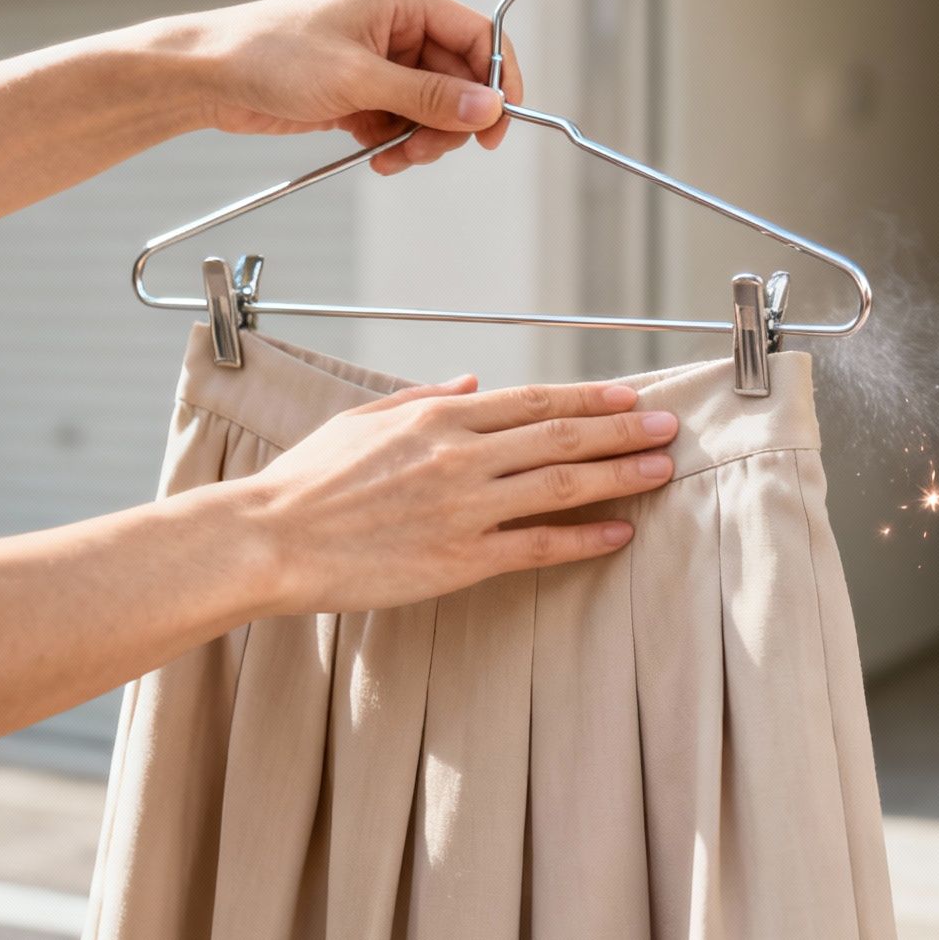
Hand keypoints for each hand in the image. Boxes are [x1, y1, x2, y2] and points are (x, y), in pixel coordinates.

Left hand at [185, 0, 523, 175]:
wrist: (207, 76)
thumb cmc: (269, 55)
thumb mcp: (357, 78)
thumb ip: (428, 96)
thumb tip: (488, 108)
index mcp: (402, 1)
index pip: (477, 36)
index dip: (498, 81)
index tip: (498, 126)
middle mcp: (396, 27)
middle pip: (458, 80)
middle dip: (449, 122)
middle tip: (427, 150)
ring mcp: (378, 61)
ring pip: (431, 108)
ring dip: (422, 140)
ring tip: (394, 158)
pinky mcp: (360, 92)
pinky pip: (401, 122)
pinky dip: (397, 145)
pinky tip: (377, 158)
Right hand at [233, 376, 677, 612]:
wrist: (269, 539)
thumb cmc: (306, 480)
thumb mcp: (362, 419)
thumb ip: (422, 397)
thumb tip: (470, 380)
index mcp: (437, 416)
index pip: (534, 401)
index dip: (589, 398)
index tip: (629, 397)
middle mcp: (460, 456)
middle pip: (561, 437)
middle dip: (623, 430)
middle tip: (669, 426)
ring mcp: (464, 508)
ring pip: (561, 486)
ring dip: (619, 476)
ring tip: (661, 470)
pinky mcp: (459, 560)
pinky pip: (537, 547)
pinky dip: (584, 539)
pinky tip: (619, 534)